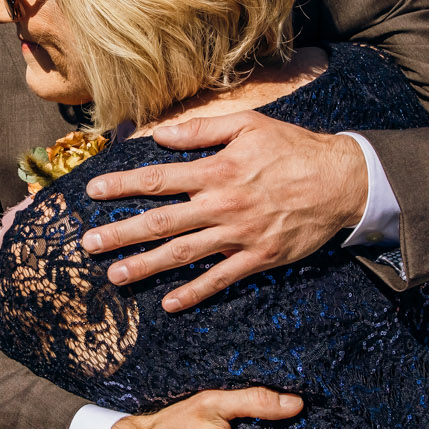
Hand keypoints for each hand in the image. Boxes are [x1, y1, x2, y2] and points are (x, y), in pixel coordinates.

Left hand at [82, 113, 366, 311]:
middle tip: (88, 245)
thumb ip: (202, 130)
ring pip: (183, 254)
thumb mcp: (249, 125)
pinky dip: (194, 292)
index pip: (158, 179)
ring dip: (146, 266)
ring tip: (116, 276)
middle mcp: (221, 205)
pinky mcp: (258, 258)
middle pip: (161, 221)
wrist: (340, 181)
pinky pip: (220, 279)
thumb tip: (160, 134)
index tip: (93, 191)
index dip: (122, 185)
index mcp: (216, 170)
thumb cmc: (292, 148)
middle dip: (121, 234)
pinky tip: (169, 303)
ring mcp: (239, 235)